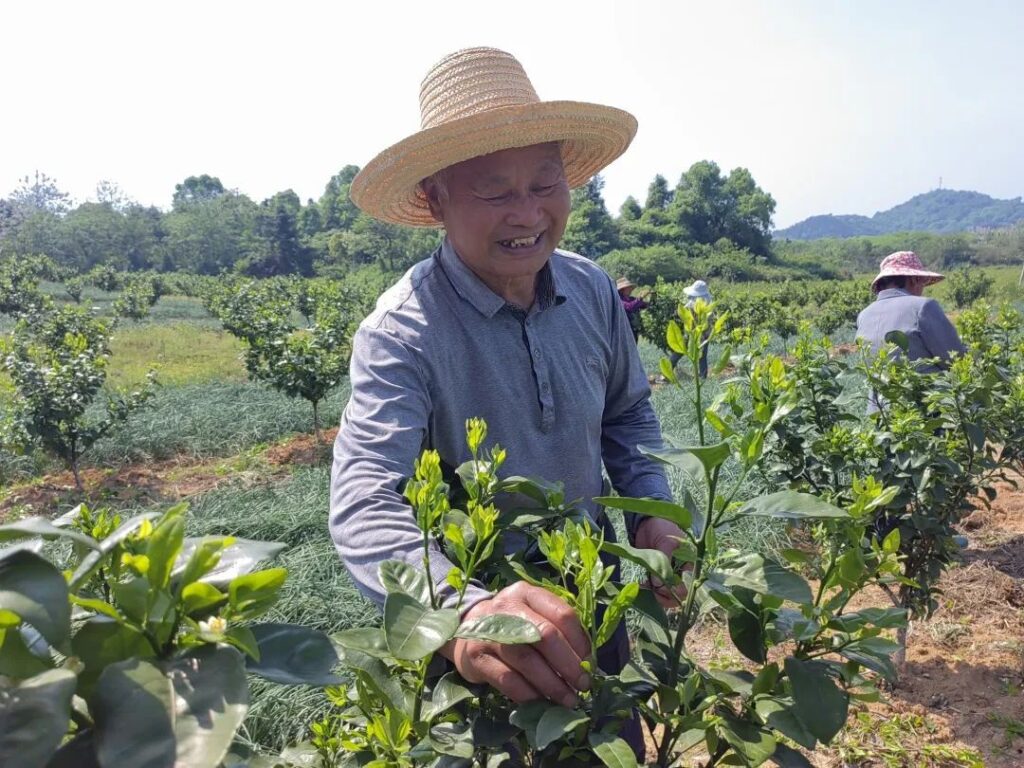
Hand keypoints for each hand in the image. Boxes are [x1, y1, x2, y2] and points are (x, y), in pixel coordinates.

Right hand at [441, 581, 590, 707]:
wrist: (463, 630)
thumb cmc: (510, 624)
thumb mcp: (531, 613)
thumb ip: (556, 628)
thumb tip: (586, 661)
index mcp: (526, 593)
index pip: (561, 614)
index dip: (580, 641)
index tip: (589, 663)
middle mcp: (506, 607)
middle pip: (545, 636)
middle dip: (569, 665)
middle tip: (583, 685)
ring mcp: (488, 632)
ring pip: (527, 660)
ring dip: (552, 684)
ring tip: (568, 699)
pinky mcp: (476, 656)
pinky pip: (508, 679)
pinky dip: (529, 694)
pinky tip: (542, 702)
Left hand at [636, 517, 689, 607]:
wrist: (646, 522)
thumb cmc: (662, 527)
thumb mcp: (666, 541)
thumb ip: (664, 560)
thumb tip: (658, 583)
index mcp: (689, 563)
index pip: (689, 584)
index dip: (679, 590)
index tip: (666, 588)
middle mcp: (680, 571)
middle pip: (678, 594)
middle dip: (666, 595)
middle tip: (655, 591)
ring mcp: (667, 574)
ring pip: (665, 593)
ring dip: (656, 594)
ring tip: (646, 587)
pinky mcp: (655, 574)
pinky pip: (654, 588)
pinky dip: (648, 589)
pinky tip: (642, 585)